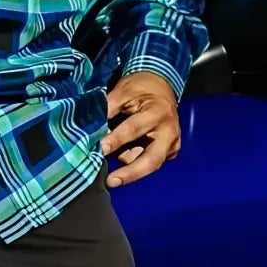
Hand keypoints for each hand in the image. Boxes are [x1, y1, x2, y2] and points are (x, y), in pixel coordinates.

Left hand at [102, 71, 181, 187]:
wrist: (163, 85)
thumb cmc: (141, 88)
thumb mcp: (123, 91)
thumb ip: (109, 109)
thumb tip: (94, 130)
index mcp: (157, 113)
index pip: (133, 129)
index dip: (115, 140)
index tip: (99, 149)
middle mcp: (169, 132)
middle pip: (151, 160)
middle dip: (130, 173)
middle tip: (111, 181)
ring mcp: (173, 144)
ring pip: (150, 164)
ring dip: (129, 168)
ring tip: (112, 172)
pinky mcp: (171, 151)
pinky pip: (150, 161)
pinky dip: (135, 162)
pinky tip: (123, 163)